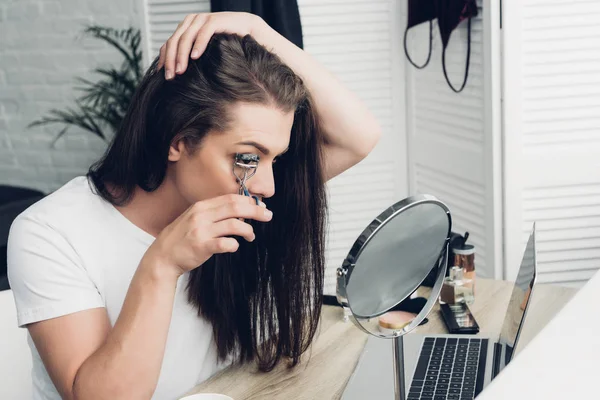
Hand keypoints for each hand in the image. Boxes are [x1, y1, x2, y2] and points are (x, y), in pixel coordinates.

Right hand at [144, 194, 272, 275]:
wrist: (162, 257)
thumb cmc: (182, 238)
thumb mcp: (195, 219)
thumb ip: (214, 214)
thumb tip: (240, 213)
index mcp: (201, 207)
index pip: (231, 198)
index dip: (249, 201)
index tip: (261, 206)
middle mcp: (201, 216)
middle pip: (235, 208)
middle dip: (255, 211)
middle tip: (268, 216)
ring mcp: (201, 231)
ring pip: (234, 225)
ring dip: (248, 230)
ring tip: (251, 237)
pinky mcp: (202, 247)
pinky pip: (225, 243)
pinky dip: (234, 244)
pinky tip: (235, 246)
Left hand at [157, 12, 265, 79]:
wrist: (248, 30)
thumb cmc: (227, 43)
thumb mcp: (205, 50)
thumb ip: (192, 56)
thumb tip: (178, 74)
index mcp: (186, 27)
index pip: (169, 43)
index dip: (164, 60)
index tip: (162, 76)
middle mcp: (191, 21)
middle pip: (174, 41)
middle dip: (170, 60)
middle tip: (170, 77)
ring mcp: (202, 19)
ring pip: (186, 38)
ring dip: (181, 56)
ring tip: (181, 71)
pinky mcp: (214, 20)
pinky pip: (203, 33)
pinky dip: (198, 45)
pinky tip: (195, 57)